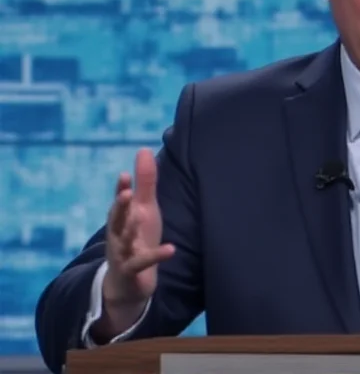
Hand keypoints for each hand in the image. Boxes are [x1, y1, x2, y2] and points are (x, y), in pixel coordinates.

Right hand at [103, 148, 174, 306]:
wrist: (127, 282)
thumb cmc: (137, 238)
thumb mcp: (144, 209)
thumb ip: (145, 182)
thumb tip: (144, 150)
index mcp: (122, 217)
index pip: (121, 201)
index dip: (122, 189)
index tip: (125, 175)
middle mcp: (118, 233)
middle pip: (116, 219)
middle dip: (120, 206)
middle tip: (126, 193)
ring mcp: (122, 253)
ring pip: (123, 240)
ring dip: (129, 230)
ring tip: (139, 217)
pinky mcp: (131, 271)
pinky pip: (142, 263)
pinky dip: (155, 256)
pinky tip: (170, 249)